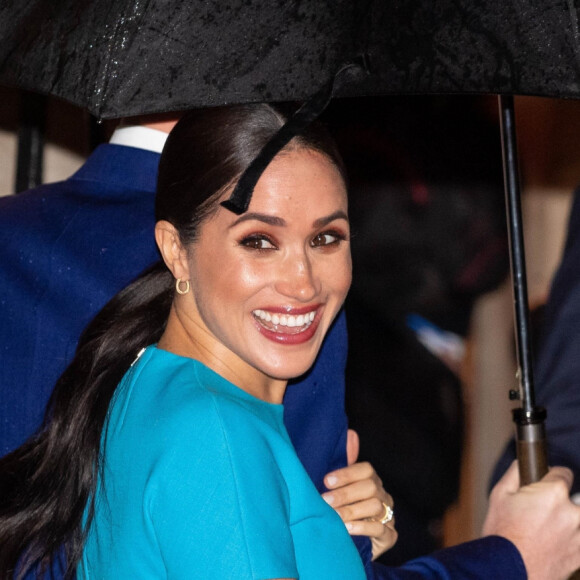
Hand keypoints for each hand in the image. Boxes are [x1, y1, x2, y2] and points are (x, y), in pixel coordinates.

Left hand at [322, 429, 396, 559]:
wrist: (345, 544)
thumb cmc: (340, 510)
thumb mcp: (337, 486)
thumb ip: (344, 461)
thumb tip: (351, 433)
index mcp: (371, 480)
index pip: (366, 470)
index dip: (347, 473)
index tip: (326, 481)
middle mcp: (382, 495)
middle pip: (370, 487)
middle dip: (345, 494)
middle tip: (325, 501)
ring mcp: (388, 515)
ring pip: (375, 506)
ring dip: (351, 510)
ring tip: (334, 517)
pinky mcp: (390, 536)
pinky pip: (380, 529)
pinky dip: (361, 527)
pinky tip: (346, 528)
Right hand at [482, 461, 579, 579]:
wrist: (507, 571)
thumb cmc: (502, 534)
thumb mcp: (499, 494)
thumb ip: (515, 473)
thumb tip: (522, 464)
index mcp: (553, 494)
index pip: (564, 473)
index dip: (552, 476)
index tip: (546, 482)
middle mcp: (572, 513)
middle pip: (575, 499)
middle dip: (561, 502)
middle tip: (543, 511)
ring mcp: (579, 537)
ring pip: (578, 521)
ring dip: (568, 522)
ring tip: (547, 530)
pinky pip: (578, 541)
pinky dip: (570, 540)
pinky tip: (552, 543)